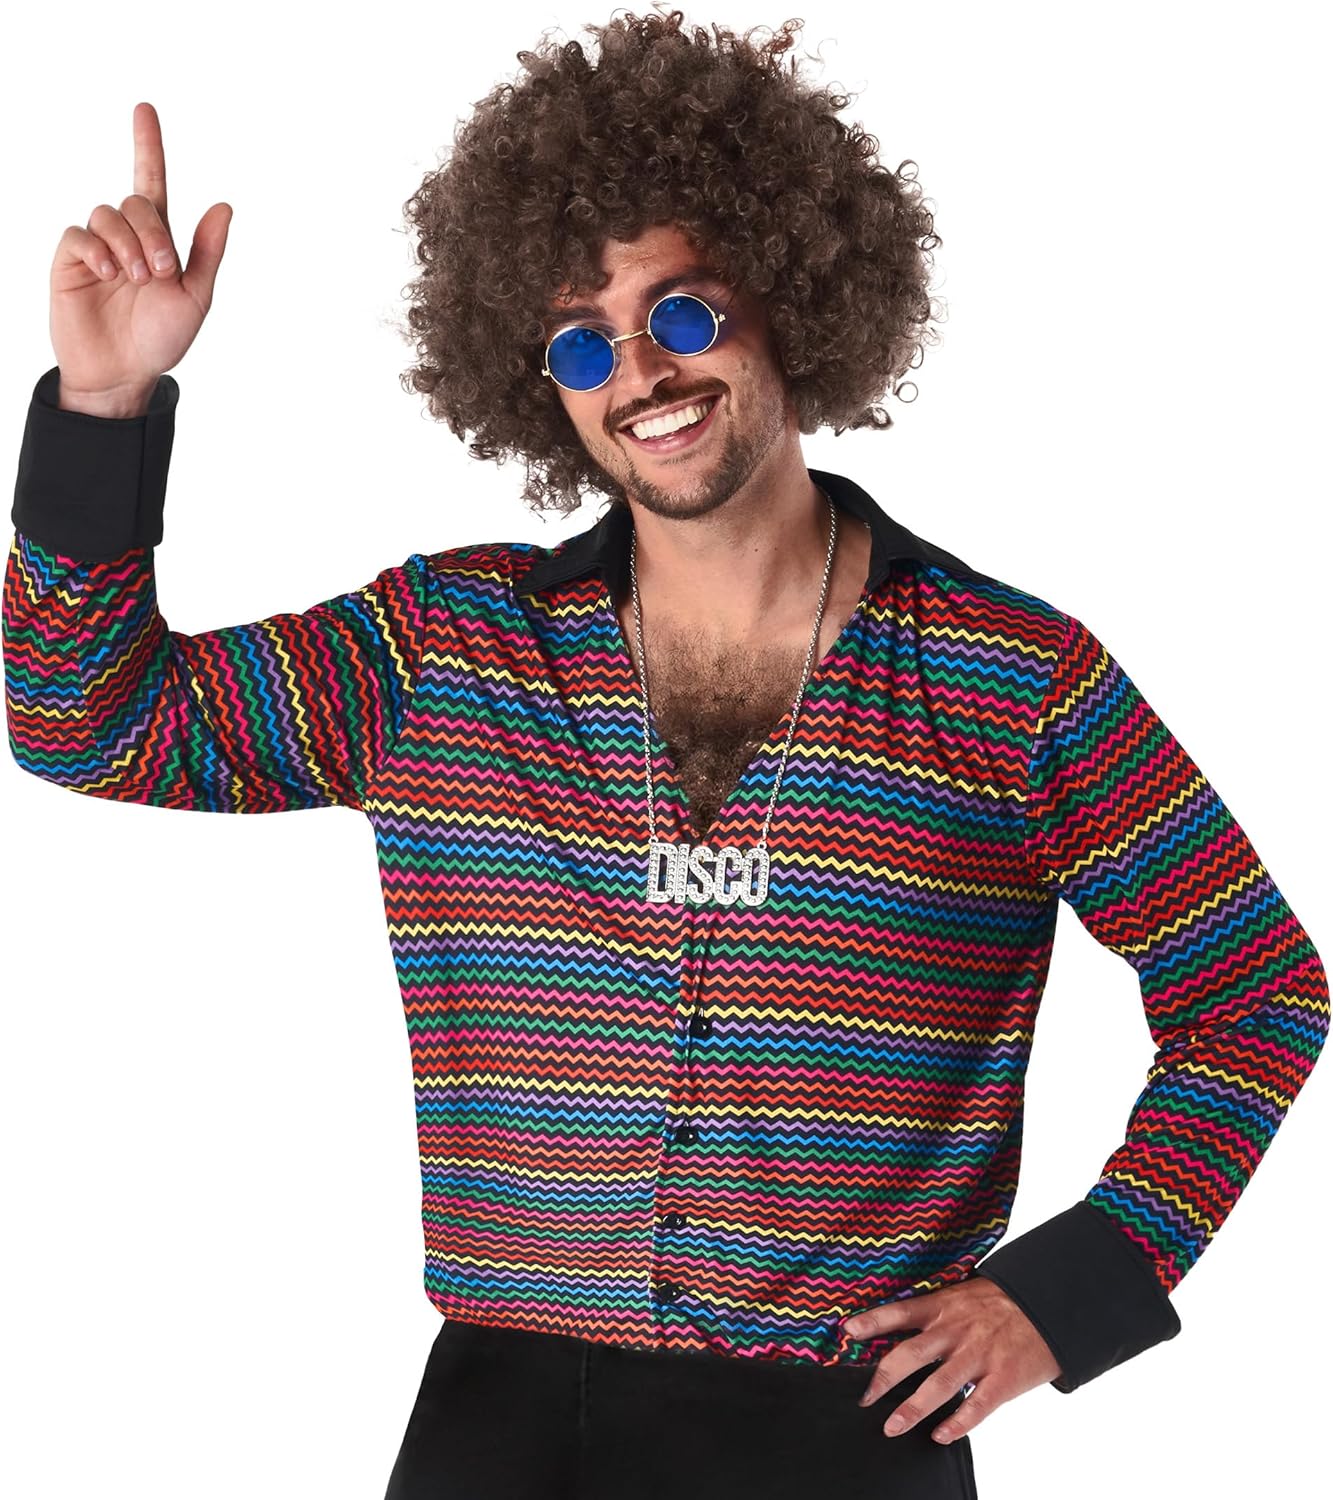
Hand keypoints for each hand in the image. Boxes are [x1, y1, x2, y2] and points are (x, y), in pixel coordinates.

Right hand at [49, 101, 231, 408]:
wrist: (125, 373)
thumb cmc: (161, 339)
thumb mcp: (195, 297)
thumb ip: (208, 252)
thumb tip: (224, 205)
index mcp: (158, 240)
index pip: (151, 181)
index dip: (148, 145)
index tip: (144, 109)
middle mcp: (126, 236)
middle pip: (135, 202)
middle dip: (153, 232)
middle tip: (161, 271)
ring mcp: (96, 247)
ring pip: (107, 214)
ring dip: (128, 244)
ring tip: (136, 280)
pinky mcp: (70, 261)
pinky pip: (79, 235)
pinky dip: (98, 250)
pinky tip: (110, 275)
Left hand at [840, 1276, 1062, 1444]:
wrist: (1046, 1305)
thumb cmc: (998, 1302)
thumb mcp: (962, 1295)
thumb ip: (934, 1313)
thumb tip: (900, 1329)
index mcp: (943, 1307)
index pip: (901, 1312)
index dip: (874, 1321)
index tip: (849, 1331)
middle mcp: (956, 1331)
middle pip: (911, 1355)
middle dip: (884, 1379)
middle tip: (864, 1398)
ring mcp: (979, 1356)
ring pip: (939, 1387)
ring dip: (912, 1409)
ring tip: (891, 1427)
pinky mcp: (1003, 1379)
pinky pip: (976, 1407)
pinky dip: (957, 1424)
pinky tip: (939, 1435)